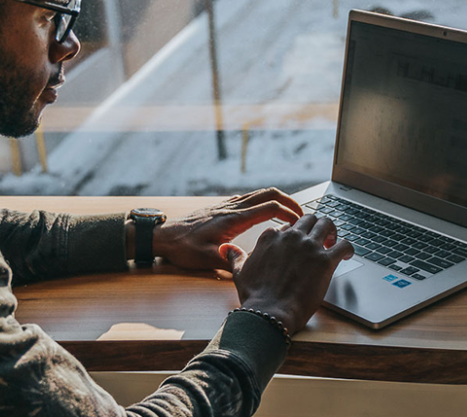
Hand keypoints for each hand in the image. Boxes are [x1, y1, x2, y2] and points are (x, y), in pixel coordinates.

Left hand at [150, 188, 303, 270]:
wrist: (164, 237)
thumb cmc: (183, 248)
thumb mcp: (207, 260)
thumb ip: (231, 264)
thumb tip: (252, 272)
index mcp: (233, 219)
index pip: (269, 207)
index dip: (289, 213)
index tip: (300, 223)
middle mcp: (232, 208)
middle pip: (268, 193)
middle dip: (289, 201)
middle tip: (303, 214)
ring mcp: (227, 205)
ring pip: (259, 193)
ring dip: (278, 199)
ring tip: (290, 213)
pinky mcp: (223, 207)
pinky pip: (250, 198)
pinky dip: (264, 202)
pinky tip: (266, 214)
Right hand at [225, 214, 354, 334]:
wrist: (269, 313)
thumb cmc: (255, 296)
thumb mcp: (239, 272)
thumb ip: (235, 257)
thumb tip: (226, 249)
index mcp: (271, 237)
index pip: (287, 226)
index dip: (295, 234)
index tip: (298, 243)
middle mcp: (291, 237)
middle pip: (309, 219)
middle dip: (315, 226)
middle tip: (320, 237)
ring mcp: (309, 247)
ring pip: (327, 223)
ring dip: (332, 230)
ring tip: (334, 241)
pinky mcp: (325, 261)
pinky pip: (344, 244)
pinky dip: (348, 247)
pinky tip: (347, 254)